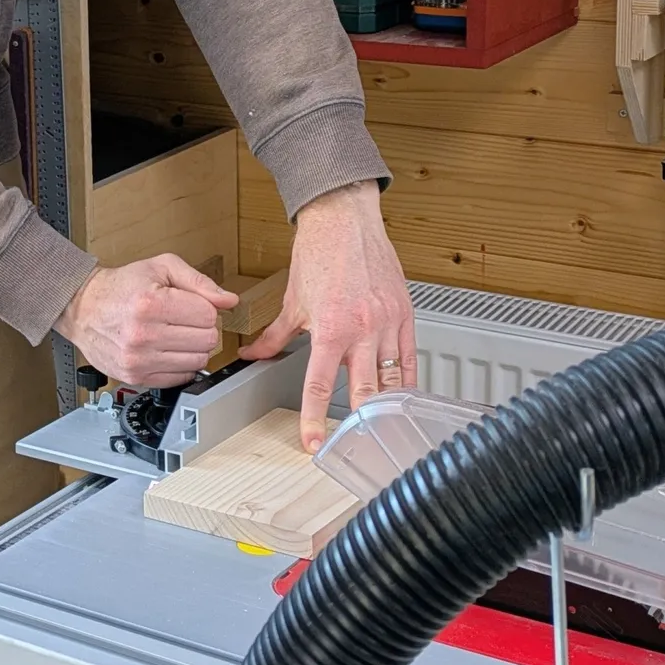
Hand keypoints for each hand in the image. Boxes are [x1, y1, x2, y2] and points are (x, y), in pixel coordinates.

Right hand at [55, 255, 236, 388]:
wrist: (83, 308)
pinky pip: (181, 377)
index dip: (205, 307)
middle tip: (183, 319)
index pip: (208, 315)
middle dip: (201, 327)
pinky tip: (166, 349)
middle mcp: (143, 335)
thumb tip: (229, 300)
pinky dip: (180, 364)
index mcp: (151, 304)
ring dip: (192, 347)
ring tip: (174, 333)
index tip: (191, 304)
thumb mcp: (161, 267)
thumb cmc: (121, 286)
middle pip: (207, 340)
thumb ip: (199, 281)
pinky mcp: (136, 377)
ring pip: (198, 361)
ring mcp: (139, 359)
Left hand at [243, 182, 414, 452]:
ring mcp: (388, 322)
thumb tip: (254, 355)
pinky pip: (410, 358)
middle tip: (350, 444)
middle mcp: (363, 329)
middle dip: (357, 423)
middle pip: (365, 391)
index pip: (322, 385)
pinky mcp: (405, 314)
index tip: (314, 442)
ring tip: (378, 428)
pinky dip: (406, 381)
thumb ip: (275, 336)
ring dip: (384, 406)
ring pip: (392, 379)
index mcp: (332, 328)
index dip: (316, 418)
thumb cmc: (320, 253)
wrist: (345, 220)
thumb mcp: (292, 301)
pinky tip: (401, 396)